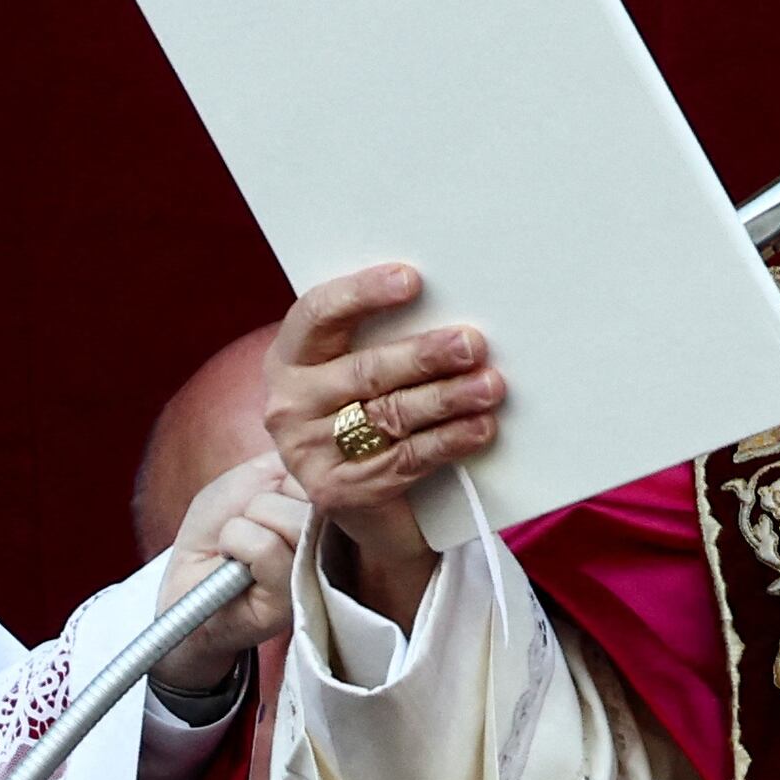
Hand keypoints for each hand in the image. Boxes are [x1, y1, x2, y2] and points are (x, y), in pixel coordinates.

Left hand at [153, 454, 310, 702]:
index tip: (267, 498)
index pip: (327, 473)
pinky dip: (236, 543)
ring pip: (291, 520)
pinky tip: (233, 564)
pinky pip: (267, 547)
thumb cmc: (214, 533)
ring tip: (239, 547)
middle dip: (262, 503)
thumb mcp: (248, 480)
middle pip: (315, 496)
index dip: (287, 479)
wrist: (186, 587)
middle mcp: (329, 542)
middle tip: (248, 527)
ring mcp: (314, 572)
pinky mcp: (292, 598)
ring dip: (245, 525)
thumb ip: (288, 464)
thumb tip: (319, 463)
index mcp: (322, 509)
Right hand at [262, 264, 497, 629]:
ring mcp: (308, 452)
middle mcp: (290, 403)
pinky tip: (479, 428)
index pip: (319, 313)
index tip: (412, 279)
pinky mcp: (337, 492)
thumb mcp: (357, 372)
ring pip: (390, 415)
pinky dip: (448, 441)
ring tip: (490, 386)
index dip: (363, 293)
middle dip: (425, 355)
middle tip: (473, 343)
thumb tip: (454, 306)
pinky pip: (404, 460)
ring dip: (448, 399)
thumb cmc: (363, 411)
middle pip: (365, 370)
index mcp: (291, 357)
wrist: (353, 500)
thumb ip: (384, 339)